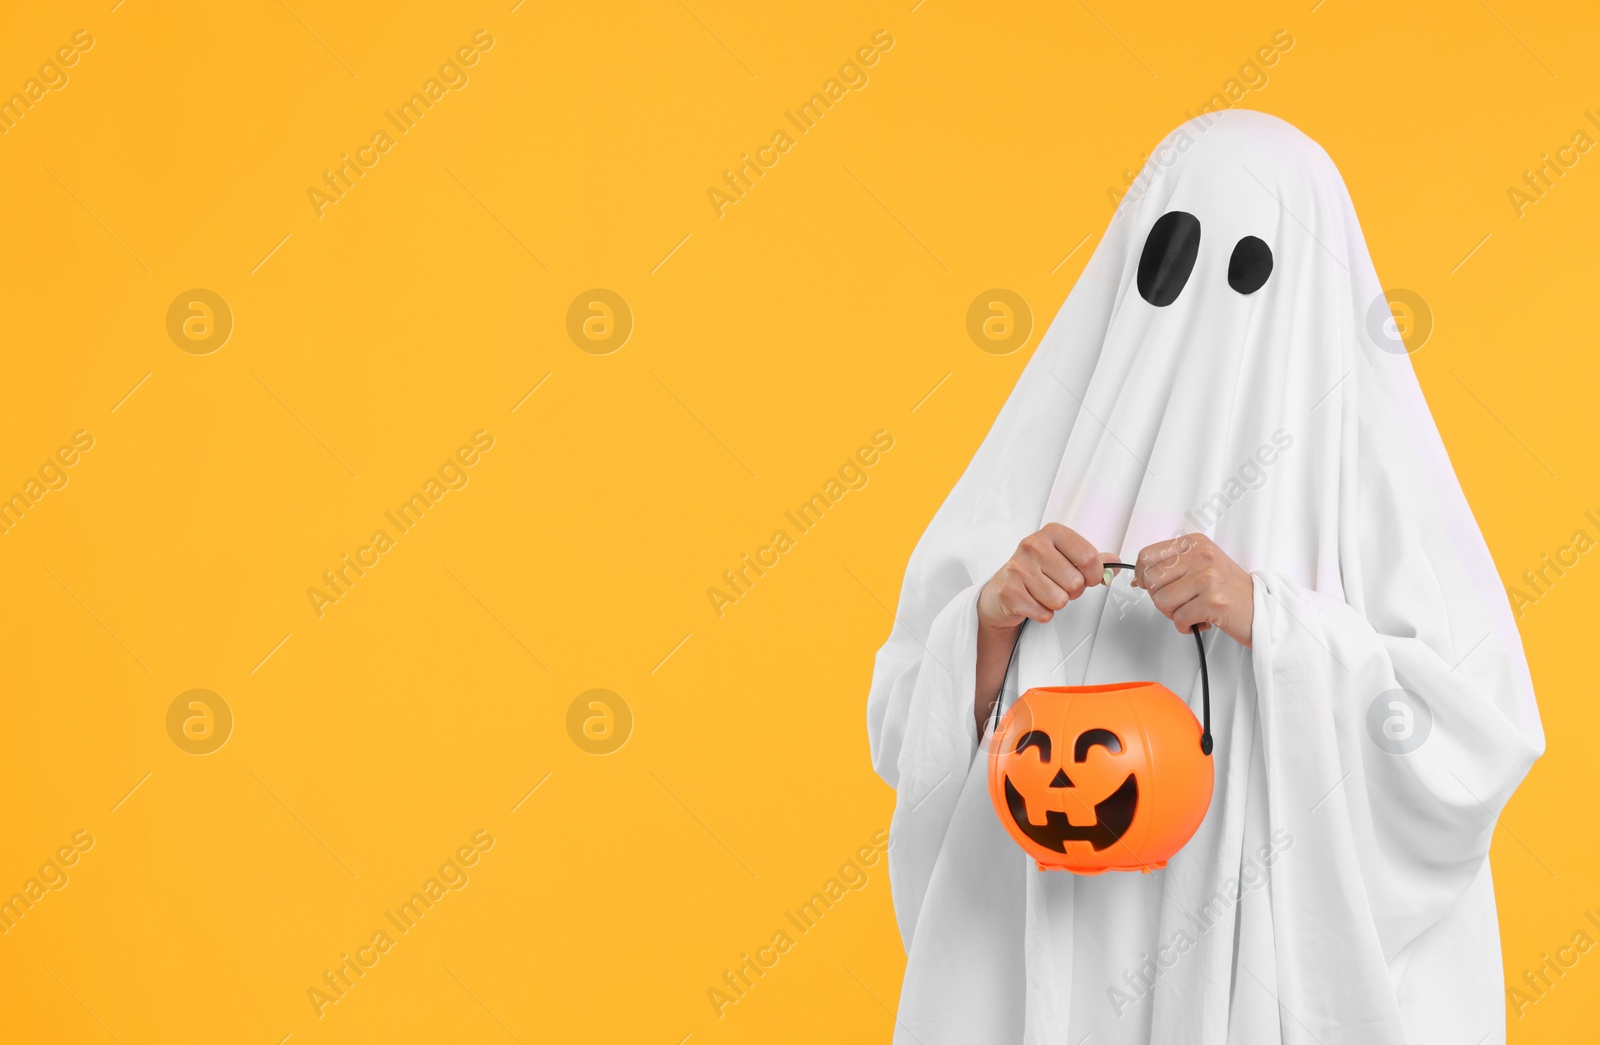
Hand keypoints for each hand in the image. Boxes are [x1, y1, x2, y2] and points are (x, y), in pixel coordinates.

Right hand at [978, 523, 1108, 630]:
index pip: (1089, 557)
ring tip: (1044, 592)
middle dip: (1073, 591)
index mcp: (1052, 533)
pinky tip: (1033, 601)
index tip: (1089, 577)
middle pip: (1077, 583)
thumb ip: (1092, 560)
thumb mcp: (1064, 557)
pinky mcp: (1010, 592)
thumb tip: (1115, 563)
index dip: (1095, 574)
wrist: (1001, 590)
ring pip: (1060, 600)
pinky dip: (1042, 613)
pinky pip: (1044, 613)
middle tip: (1059, 585)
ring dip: (1056, 603)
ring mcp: (1019, 568)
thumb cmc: (1035, 571)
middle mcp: (1033, 546)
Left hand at [1131, 533, 1253, 646]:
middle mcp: (1202, 556)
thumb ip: (1171, 567)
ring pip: (1162, 601)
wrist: (1262, 609)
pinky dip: (1186, 626)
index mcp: (1195, 543)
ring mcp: (1208, 577)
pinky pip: (1179, 619)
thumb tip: (1138, 578)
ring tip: (1193, 611)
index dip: (1142, 576)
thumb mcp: (1201, 566)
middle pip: (1151, 580)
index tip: (1150, 586)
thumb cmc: (1230, 590)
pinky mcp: (1214, 601)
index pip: (1147, 556)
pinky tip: (1201, 620)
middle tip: (1178, 604)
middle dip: (1159, 599)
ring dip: (1174, 614)